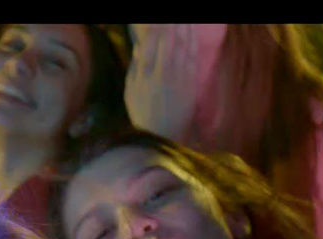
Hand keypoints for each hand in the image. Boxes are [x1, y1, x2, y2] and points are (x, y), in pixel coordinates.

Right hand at [125, 24, 202, 142]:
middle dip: (170, 26)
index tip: (156, 22)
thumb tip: (139, 47)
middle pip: (167, 43)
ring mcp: (178, 79)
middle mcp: (161, 76)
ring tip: (184, 20)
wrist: (163, 136)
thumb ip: (134, 69)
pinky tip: (191, 32)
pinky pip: (192, 58)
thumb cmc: (143, 114)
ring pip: (181, 48)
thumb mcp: (131, 93)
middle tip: (171, 18)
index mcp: (143, 78)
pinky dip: (192, 43)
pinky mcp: (191, 84)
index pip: (149, 47)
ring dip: (183, 30)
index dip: (154, 31)